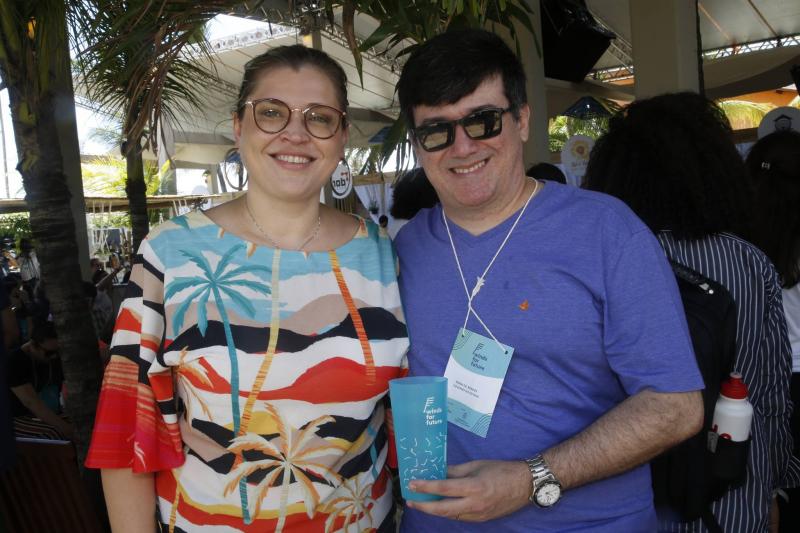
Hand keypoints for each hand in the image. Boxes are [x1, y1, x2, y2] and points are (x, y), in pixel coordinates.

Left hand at [406, 460, 530, 521]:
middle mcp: (475, 504)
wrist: (525, 485)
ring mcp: (478, 515)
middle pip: (442, 509)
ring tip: (422, 502)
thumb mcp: (476, 465)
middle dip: (424, 506)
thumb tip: (438, 472)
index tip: (412, 484)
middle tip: (410, 501)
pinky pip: (460, 517)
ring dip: (435, 510)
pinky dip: (448, 512)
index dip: (425, 487)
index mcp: (474, 487)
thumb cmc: (501, 470)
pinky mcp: (482, 520)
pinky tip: (441, 505)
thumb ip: (455, 471)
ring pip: (450, 516)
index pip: (443, 489)